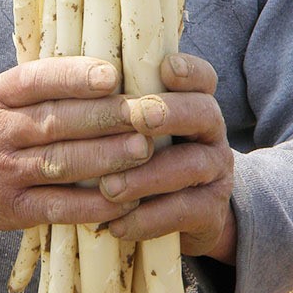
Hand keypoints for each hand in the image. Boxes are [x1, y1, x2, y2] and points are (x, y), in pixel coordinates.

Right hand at [0, 57, 151, 229]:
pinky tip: (126, 197)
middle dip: (103, 117)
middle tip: (142, 114)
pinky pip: (59, 207)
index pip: (35, 81)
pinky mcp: (13, 210)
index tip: (112, 75)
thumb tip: (112, 72)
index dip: (73, 78)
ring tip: (144, 148)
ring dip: (106, 157)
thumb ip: (47, 84)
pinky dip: (95, 204)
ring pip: (60, 164)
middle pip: (53, 122)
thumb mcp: (5, 95)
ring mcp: (1, 174)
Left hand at [100, 53, 236, 263]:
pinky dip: (149, 218)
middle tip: (137, 116)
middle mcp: (210, 132)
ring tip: (109, 186)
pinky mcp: (210, 211)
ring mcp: (215, 171)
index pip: (202, 77)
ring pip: (191, 164)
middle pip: (203, 112)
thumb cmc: (149, 154)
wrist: (186, 214)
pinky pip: (185, 213)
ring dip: (147, 175)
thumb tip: (78, 77)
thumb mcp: (141, 125)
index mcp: (194, 102)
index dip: (189, 70)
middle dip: (170, 112)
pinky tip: (118, 224)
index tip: (166, 68)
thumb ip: (122, 101)